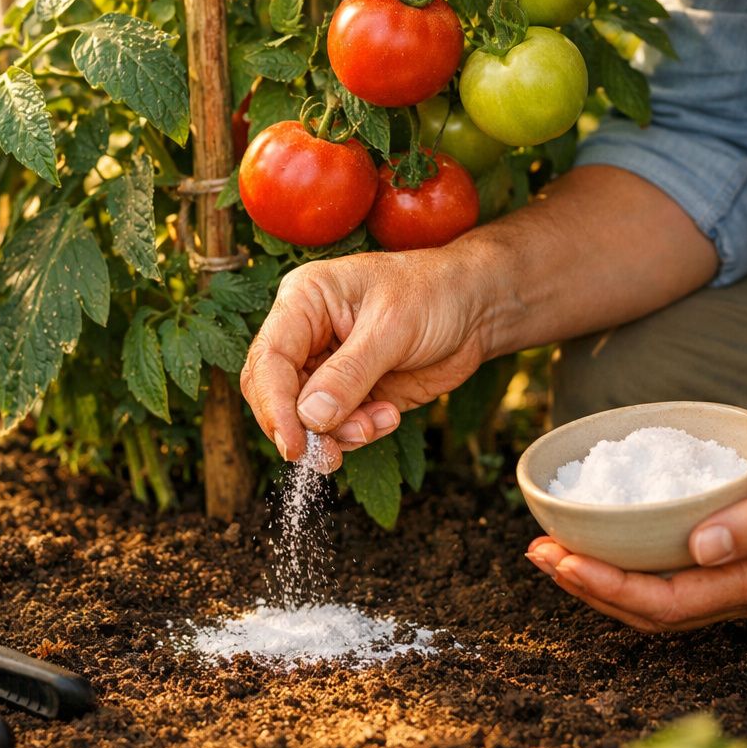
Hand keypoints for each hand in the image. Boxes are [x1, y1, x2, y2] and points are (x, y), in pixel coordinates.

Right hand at [240, 246, 492, 469]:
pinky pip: (336, 427)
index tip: (294, 445)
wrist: (477, 307)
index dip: (274, 406)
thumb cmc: (434, 293)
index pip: (269, 359)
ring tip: (377, 423)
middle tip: (329, 455)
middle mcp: (306, 335)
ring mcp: (327, 367)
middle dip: (301, 428)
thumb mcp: (392, 327)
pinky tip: (388, 415)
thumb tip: (310, 417)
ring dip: (337, 434)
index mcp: (304, 301)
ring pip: (304, 418)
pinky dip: (358, 433)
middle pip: (275, 394)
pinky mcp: (350, 394)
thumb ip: (349, 373)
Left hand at [525, 423, 746, 630]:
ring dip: (597, 581)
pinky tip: (595, 543)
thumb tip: (701, 550)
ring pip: (652, 600)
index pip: (666, 603)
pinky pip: (663, 577)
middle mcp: (738, 592)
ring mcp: (732, 580)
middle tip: (536, 553)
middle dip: (587, 587)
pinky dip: (621, 566)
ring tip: (550, 552)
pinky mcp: (725, 559)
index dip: (607, 588)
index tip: (560, 559)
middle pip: (649, 611)